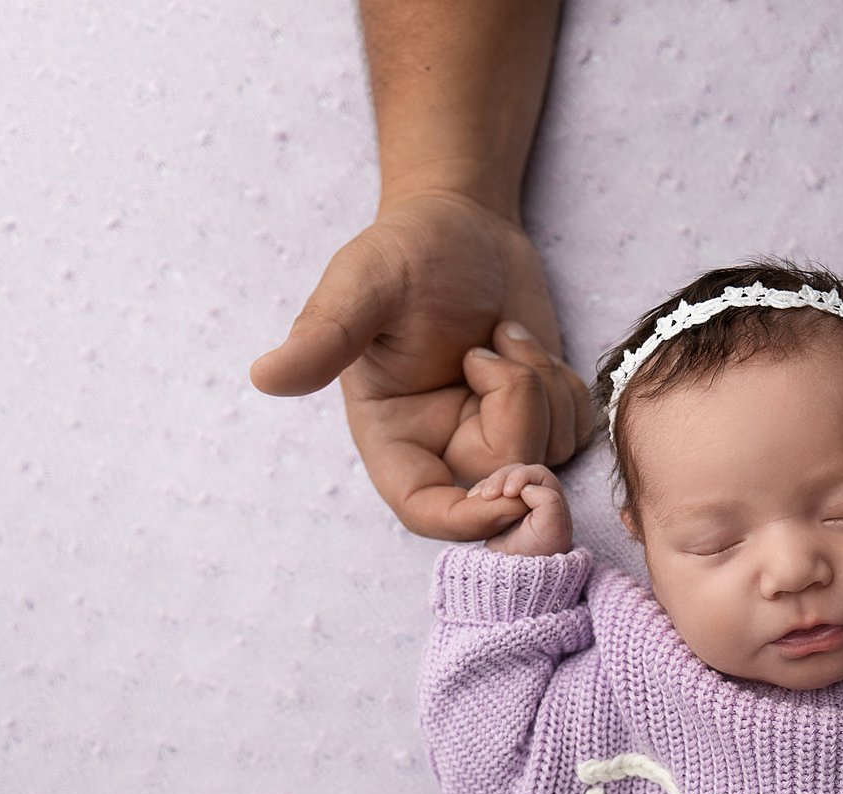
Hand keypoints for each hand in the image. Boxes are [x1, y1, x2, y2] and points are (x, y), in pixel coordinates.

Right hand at [249, 189, 594, 537]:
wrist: (461, 222)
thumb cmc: (404, 249)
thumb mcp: (363, 282)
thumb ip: (324, 335)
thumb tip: (266, 376)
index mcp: (392, 434)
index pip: (425, 510)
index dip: (469, 521)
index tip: (511, 490)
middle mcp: (443, 446)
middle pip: (503, 479)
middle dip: (520, 414)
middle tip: (499, 345)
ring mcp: (495, 434)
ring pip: (550, 457)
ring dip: (544, 390)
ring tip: (502, 334)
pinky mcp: (539, 416)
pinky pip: (576, 434)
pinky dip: (568, 390)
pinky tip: (530, 347)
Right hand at [467, 463, 572, 556]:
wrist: (516, 573)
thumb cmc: (538, 552)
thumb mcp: (552, 528)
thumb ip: (549, 501)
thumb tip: (527, 488)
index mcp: (551, 495)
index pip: (535, 473)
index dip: (520, 477)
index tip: (508, 493)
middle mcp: (535, 493)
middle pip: (515, 471)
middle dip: (501, 478)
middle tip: (488, 495)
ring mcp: (515, 499)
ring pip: (500, 479)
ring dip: (488, 484)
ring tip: (478, 497)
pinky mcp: (498, 506)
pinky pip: (488, 490)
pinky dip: (479, 492)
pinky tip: (472, 499)